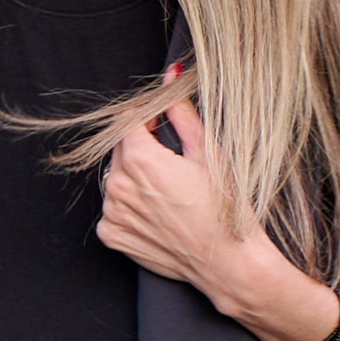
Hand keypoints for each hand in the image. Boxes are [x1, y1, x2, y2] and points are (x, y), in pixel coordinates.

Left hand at [95, 69, 326, 340]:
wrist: (228, 263)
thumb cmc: (225, 209)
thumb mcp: (209, 153)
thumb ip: (182, 112)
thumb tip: (171, 77)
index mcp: (139, 160)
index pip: (126, 120)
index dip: (145, 115)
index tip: (160, 119)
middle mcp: (117, 186)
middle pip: (120, 148)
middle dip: (141, 144)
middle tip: (172, 158)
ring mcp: (111, 213)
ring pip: (115, 178)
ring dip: (135, 176)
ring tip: (169, 190)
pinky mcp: (112, 236)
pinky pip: (113, 208)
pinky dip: (130, 205)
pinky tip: (159, 211)